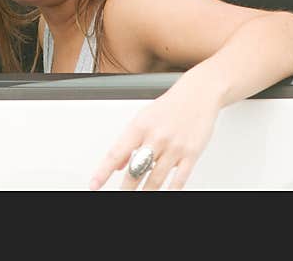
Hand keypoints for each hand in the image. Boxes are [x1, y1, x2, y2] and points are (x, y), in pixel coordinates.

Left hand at [89, 84, 220, 190]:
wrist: (198, 95)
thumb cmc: (168, 107)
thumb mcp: (142, 118)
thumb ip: (128, 142)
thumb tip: (117, 164)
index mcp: (140, 126)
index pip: (116, 153)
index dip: (103, 171)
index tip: (94, 184)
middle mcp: (156, 137)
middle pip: (136, 170)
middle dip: (126, 188)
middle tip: (120, 194)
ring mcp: (174, 147)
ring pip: (156, 178)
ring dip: (146, 192)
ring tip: (139, 197)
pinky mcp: (192, 154)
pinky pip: (180, 179)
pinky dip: (171, 190)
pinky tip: (165, 193)